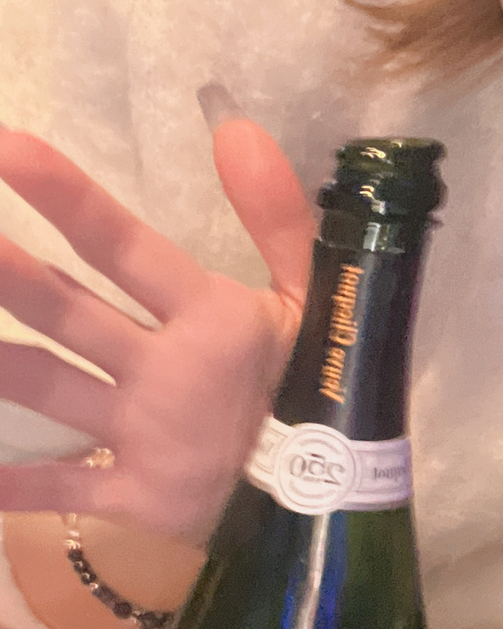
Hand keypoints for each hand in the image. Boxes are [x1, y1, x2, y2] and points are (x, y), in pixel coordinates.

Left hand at [0, 99, 313, 544]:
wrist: (343, 499)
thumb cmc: (322, 385)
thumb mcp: (312, 296)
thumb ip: (274, 214)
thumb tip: (234, 129)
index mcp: (212, 316)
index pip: (122, 243)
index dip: (63, 193)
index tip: (3, 146)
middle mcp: (168, 369)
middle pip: (61, 308)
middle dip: (0, 271)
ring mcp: (146, 435)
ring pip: (44, 385)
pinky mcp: (138, 496)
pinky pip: (59, 486)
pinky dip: (9, 484)